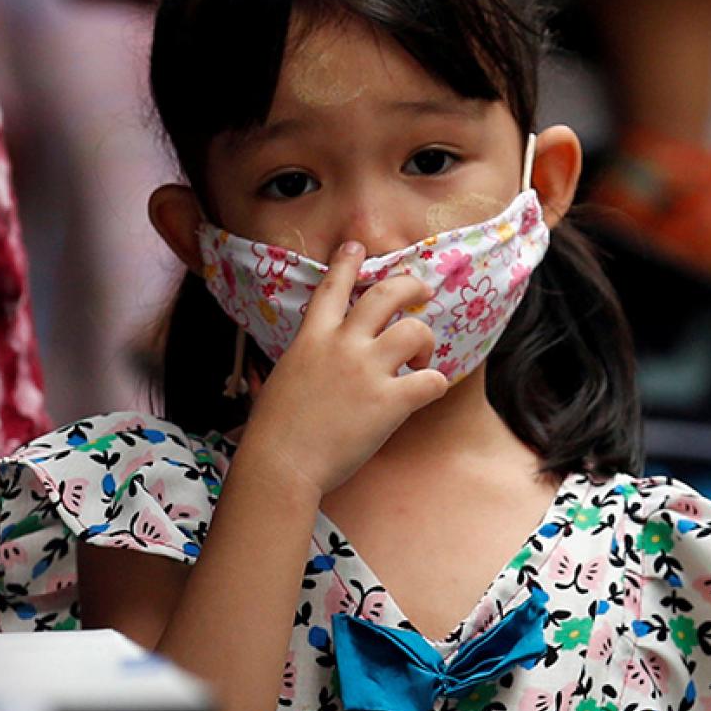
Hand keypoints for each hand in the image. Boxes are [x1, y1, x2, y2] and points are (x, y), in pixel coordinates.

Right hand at [239, 242, 449, 500]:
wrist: (280, 465)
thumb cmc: (274, 433)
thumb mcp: (281, 381)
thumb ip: (306, 363)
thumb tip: (317, 366)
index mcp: (311, 339)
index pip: (332, 288)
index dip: (347, 262)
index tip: (357, 246)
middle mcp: (341, 345)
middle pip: (386, 294)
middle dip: (409, 285)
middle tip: (421, 291)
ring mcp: (366, 370)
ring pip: (415, 330)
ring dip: (426, 342)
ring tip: (422, 359)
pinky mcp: (389, 401)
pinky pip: (431, 380)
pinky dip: (435, 383)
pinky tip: (428, 390)